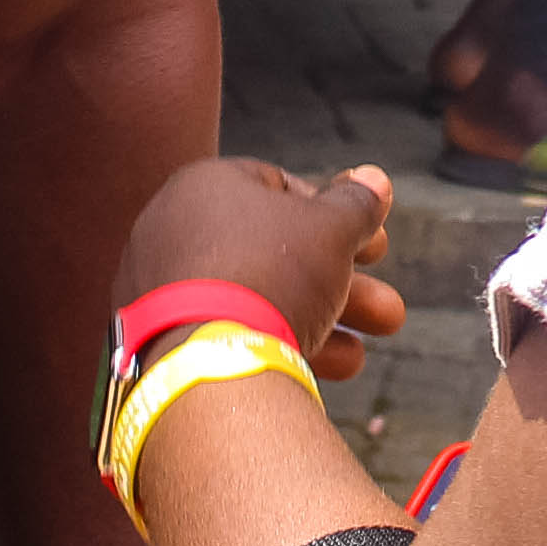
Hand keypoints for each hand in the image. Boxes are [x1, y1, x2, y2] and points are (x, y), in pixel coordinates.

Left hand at [113, 159, 402, 382]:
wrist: (206, 362)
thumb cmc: (272, 275)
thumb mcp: (331, 229)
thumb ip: (356, 204)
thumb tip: (375, 180)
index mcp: (205, 186)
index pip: (279, 187)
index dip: (334, 213)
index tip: (372, 243)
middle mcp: (174, 231)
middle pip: (276, 250)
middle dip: (343, 277)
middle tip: (387, 304)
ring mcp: (160, 290)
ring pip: (257, 295)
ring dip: (325, 315)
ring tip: (369, 346)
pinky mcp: (159, 339)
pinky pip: (227, 331)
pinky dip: (279, 342)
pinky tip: (334, 365)